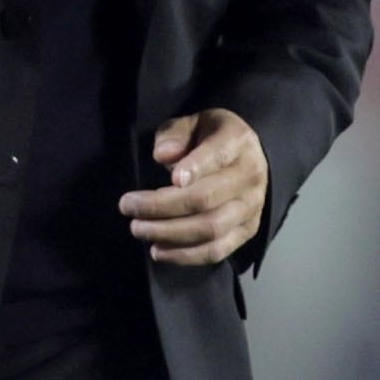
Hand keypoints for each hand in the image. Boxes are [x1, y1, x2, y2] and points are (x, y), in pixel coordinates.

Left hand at [120, 109, 266, 266]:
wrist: (247, 157)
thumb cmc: (210, 138)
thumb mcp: (192, 123)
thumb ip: (175, 134)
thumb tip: (163, 155)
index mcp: (237, 142)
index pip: (218, 155)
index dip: (195, 168)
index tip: (171, 180)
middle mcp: (251, 176)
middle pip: (206, 199)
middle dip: (162, 206)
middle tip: (128, 207)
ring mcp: (251, 208)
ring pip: (211, 229)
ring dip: (169, 233)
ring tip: (138, 229)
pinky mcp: (246, 231)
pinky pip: (217, 251)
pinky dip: (185, 256)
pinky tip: (158, 251)